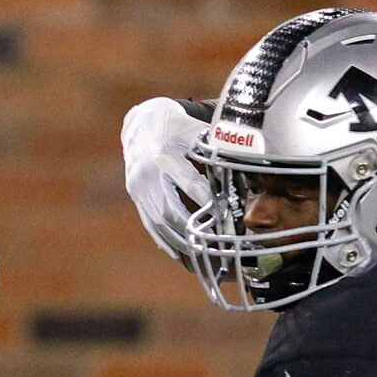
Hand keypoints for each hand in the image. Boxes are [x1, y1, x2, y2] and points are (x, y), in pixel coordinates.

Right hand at [121, 97, 209, 266]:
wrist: (141, 122)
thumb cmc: (174, 125)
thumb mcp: (193, 128)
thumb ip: (212, 146)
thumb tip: (241, 161)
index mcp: (163, 154)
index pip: (190, 184)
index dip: (208, 202)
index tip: (225, 216)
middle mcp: (147, 173)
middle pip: (169, 210)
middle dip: (191, 229)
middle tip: (212, 243)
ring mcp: (137, 187)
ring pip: (158, 222)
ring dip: (178, 240)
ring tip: (198, 254)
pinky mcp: (135, 195)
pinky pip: (148, 223)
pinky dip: (163, 239)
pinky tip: (176, 252)